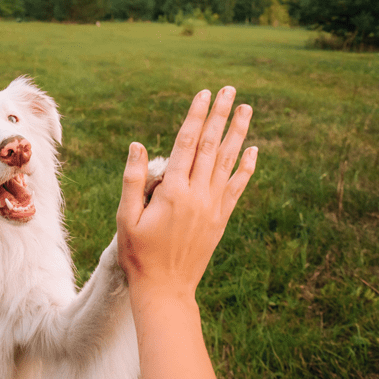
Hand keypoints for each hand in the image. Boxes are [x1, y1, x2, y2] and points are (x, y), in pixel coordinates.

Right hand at [116, 86, 256, 301]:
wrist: (166, 288)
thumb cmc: (138, 254)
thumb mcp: (126, 217)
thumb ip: (133, 180)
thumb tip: (138, 144)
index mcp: (173, 192)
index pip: (187, 144)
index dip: (195, 116)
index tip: (203, 94)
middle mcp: (198, 195)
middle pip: (210, 146)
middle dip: (219, 115)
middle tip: (229, 90)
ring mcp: (213, 207)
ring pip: (228, 162)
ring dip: (237, 133)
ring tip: (245, 109)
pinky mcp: (221, 219)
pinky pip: (237, 188)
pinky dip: (246, 168)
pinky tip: (253, 151)